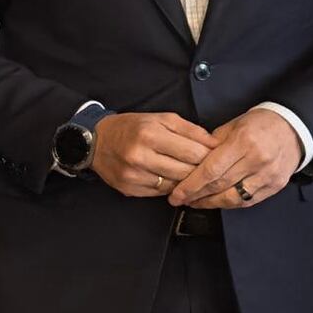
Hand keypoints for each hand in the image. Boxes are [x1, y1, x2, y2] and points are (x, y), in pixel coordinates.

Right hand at [88, 111, 214, 200]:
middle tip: (206, 167)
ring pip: (174, 186)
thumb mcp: (162, 118)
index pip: (192, 153)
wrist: (97, 142)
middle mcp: (140, 156)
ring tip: (189, 173)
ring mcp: (134, 176)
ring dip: (185, 182)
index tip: (215, 156)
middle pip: (185, 172)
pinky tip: (170, 179)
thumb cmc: (132, 128)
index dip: (208, 156)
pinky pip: (160, 193)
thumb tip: (214, 144)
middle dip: (199, 170)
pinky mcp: (129, 189)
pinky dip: (169, 188)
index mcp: (150, 134)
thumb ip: (190, 130)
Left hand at [168, 106, 310, 211]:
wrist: (293, 127)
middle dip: (196, 196)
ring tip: (195, 202)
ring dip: (211, 203)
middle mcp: (257, 160)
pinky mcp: (276, 185)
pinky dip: (230, 204)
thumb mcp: (234, 126)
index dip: (191, 184)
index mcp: (244, 141)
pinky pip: (248, 201)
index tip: (176, 193)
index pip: (211, 169)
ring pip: (234, 198)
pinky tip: (217, 202)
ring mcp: (268, 175)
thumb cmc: (260, 124)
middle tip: (180, 200)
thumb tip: (190, 162)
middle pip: (220, 185)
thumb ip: (212, 144)